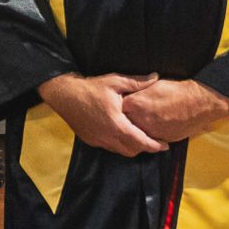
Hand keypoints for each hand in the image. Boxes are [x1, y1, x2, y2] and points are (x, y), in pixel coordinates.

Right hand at [38, 71, 164, 155]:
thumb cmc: (90, 88)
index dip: (154, 146)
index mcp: (116, 123)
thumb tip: (156, 77)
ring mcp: (97, 139)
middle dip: (144, 148)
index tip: (164, 146)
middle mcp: (107, 135)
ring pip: (120, 151)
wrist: (63, 95)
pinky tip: (120, 134)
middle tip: (154, 141)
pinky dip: (118, 144)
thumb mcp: (115, 82)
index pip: (140, 141)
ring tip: (138, 138)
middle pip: (132, 150)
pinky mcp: (90, 139)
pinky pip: (108, 147)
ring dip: (131, 147)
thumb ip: (137, 82)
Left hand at [120, 77, 228, 144]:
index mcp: (134, 104)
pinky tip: (149, 131)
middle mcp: (138, 119)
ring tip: (136, 126)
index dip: (115, 108)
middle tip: (123, 120)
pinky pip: (148, 140)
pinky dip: (147, 137)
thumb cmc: (177, 91)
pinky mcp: (160, 139)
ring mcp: (149, 131)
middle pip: (122, 124)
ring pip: (134, 135)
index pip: (116, 108)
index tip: (114, 108)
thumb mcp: (151, 86)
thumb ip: (136, 90)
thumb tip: (126, 94)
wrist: (199, 103)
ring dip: (133, 132)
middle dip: (122, 122)